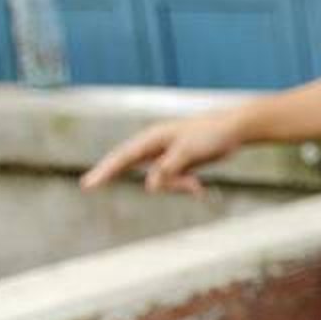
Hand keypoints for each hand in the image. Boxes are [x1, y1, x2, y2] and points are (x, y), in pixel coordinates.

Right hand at [79, 105, 247, 193]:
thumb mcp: (188, 152)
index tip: (88, 183)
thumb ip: (168, 169)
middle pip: (129, 164)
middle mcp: (155, 146)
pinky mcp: (178, 164)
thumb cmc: (210, 135)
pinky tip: (199, 189)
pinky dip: (186, 186)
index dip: (104, 171)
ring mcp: (165, 156)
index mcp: (153, 138)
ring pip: (159, 181)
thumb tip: (150, 187)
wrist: (233, 130)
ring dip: (176, 186)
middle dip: (112, 174)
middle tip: (86, 185)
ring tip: (195, 186)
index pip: (122, 156)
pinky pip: (174, 182)